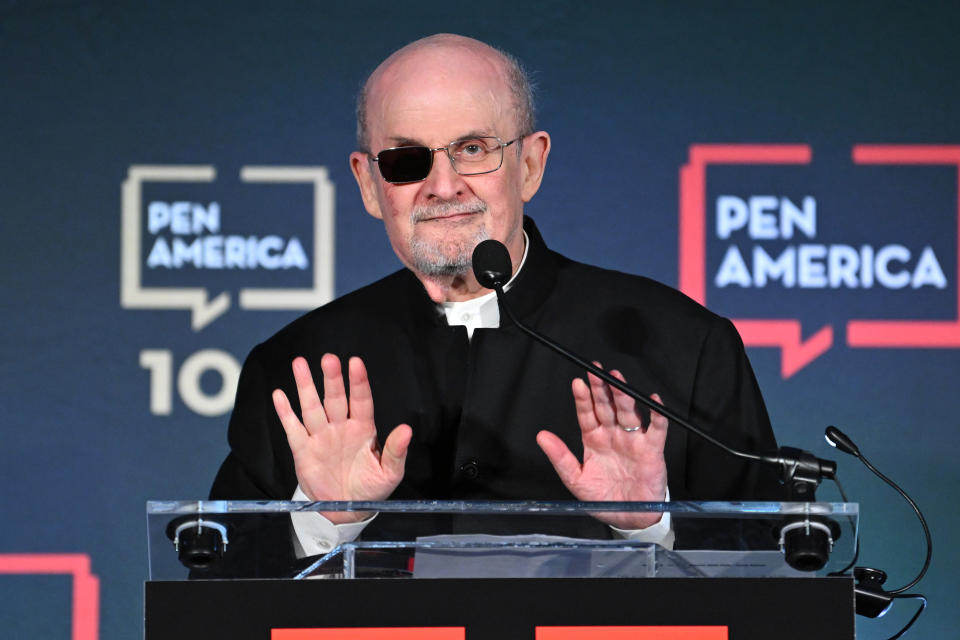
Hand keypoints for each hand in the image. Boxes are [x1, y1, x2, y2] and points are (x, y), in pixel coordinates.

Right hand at [272, 354, 411, 523]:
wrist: (347, 510)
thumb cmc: (371, 488)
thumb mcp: (389, 473)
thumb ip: (395, 451)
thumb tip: (407, 430)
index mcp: (363, 429)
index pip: (361, 400)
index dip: (358, 382)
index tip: (356, 362)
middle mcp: (341, 427)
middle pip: (335, 398)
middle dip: (332, 379)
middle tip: (329, 358)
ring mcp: (321, 437)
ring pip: (312, 407)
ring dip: (306, 386)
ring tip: (300, 364)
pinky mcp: (303, 450)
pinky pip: (293, 429)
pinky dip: (285, 413)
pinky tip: (280, 395)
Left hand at [536, 366, 667, 529]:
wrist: (629, 518)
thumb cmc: (603, 499)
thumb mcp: (576, 479)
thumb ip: (560, 457)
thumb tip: (541, 436)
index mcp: (594, 440)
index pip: (586, 414)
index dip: (582, 398)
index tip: (577, 383)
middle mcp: (613, 436)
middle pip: (606, 407)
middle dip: (601, 389)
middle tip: (595, 371)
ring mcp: (633, 441)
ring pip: (628, 412)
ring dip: (623, 395)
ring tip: (616, 379)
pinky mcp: (652, 450)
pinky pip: (657, 428)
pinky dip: (657, 414)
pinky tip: (653, 400)